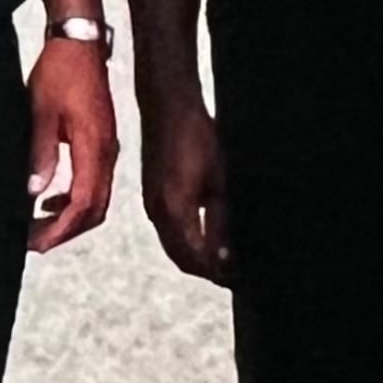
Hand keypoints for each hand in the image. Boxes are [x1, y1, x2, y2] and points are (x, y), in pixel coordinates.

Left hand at [25, 38, 117, 252]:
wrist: (80, 43)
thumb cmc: (60, 71)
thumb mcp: (42, 111)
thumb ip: (42, 152)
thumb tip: (35, 192)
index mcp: (94, 148)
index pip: (83, 204)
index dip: (60, 229)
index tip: (36, 242)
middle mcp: (106, 153)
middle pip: (94, 210)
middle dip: (65, 232)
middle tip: (33, 242)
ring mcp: (106, 149)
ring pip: (95, 199)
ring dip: (70, 218)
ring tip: (38, 226)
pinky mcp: (100, 142)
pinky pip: (92, 183)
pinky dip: (74, 200)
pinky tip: (50, 201)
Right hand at [139, 90, 231, 284]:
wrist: (168, 105)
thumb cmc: (196, 134)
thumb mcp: (218, 182)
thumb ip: (219, 223)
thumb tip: (224, 255)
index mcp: (174, 208)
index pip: (193, 257)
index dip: (214, 273)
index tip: (233, 278)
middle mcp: (156, 211)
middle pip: (178, 256)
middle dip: (203, 270)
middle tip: (228, 273)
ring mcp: (150, 203)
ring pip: (170, 245)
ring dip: (192, 256)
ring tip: (219, 258)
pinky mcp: (150, 194)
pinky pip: (165, 229)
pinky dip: (183, 240)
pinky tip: (201, 236)